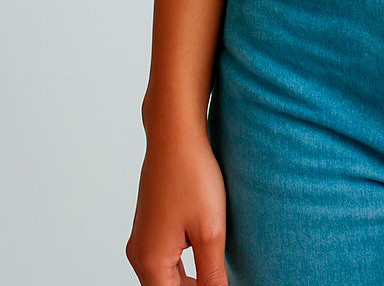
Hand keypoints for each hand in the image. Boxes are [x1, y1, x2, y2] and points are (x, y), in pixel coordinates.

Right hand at [125, 125, 227, 284]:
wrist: (175, 133)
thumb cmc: (191, 175)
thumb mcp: (210, 231)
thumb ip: (212, 275)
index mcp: (150, 261)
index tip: (221, 284)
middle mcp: (140, 253)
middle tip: (222, 279)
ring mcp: (143, 238)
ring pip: (168, 276)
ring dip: (192, 280)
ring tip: (218, 271)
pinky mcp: (151, 224)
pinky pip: (166, 258)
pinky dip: (186, 264)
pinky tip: (207, 253)